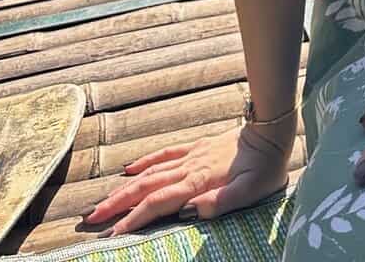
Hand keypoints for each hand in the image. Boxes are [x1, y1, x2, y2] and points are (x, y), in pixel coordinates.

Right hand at [81, 121, 294, 235]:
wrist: (272, 131)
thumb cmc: (265, 167)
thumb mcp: (251, 191)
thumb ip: (220, 202)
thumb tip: (188, 211)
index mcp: (199, 183)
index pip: (158, 203)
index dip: (134, 219)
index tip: (114, 233)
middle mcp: (189, 169)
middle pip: (145, 188)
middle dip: (118, 204)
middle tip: (92, 219)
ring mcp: (191, 156)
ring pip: (150, 173)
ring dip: (124, 188)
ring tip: (103, 201)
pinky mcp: (196, 147)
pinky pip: (165, 155)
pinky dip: (145, 162)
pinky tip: (129, 170)